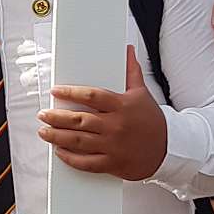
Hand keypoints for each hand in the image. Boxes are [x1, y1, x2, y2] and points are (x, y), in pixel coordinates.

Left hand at [38, 45, 167, 178]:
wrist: (170, 149)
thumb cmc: (152, 120)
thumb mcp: (142, 93)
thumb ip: (131, 71)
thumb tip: (128, 50)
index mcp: (121, 105)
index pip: (91, 96)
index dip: (71, 92)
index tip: (56, 91)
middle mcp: (115, 125)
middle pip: (80, 120)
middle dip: (57, 117)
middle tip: (43, 114)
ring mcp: (113, 146)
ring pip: (79, 141)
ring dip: (57, 136)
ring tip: (44, 131)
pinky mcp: (113, 163)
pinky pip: (87, 162)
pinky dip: (71, 158)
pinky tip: (60, 151)